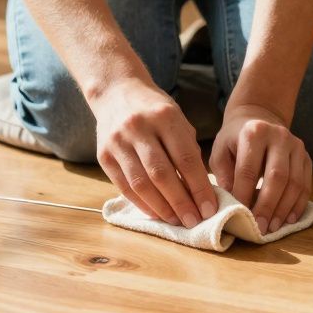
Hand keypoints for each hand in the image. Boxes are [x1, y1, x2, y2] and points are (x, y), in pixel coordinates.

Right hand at [88, 77, 217, 227]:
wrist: (116, 91)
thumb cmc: (155, 109)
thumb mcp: (177, 119)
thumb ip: (188, 150)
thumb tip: (199, 191)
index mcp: (164, 116)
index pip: (186, 158)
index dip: (199, 187)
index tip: (209, 209)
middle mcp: (138, 128)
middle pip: (162, 174)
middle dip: (180, 202)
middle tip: (194, 221)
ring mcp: (117, 142)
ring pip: (141, 183)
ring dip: (161, 208)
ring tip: (176, 221)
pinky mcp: (103, 155)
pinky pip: (124, 186)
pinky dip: (141, 203)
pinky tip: (156, 213)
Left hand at [210, 103, 311, 234]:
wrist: (259, 117)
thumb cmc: (234, 139)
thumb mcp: (220, 151)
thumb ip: (224, 174)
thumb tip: (231, 204)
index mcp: (254, 132)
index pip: (248, 169)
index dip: (244, 195)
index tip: (239, 215)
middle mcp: (279, 136)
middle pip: (277, 177)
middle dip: (268, 206)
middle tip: (260, 228)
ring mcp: (296, 146)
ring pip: (295, 182)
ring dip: (284, 208)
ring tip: (274, 228)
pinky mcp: (306, 156)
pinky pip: (306, 184)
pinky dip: (298, 204)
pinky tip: (289, 219)